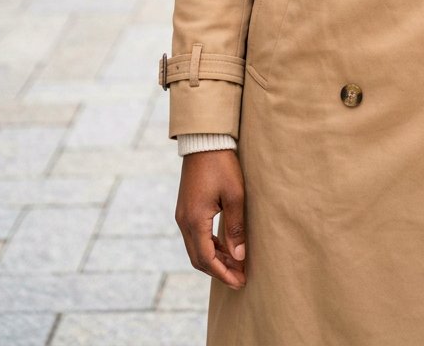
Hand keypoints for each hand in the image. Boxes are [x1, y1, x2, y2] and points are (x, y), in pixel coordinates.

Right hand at [176, 150, 245, 288]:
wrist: (204, 141)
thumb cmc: (222, 165)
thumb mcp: (234, 195)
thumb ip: (236, 228)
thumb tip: (240, 257)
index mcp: (195, 220)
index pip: (207, 259)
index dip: (224, 273)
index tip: (240, 281)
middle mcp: (184, 221)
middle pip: (199, 258)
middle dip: (219, 271)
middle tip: (239, 278)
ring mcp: (183, 215)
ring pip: (196, 248)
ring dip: (214, 259)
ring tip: (236, 265)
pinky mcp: (186, 209)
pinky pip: (195, 236)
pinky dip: (210, 246)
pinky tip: (225, 247)